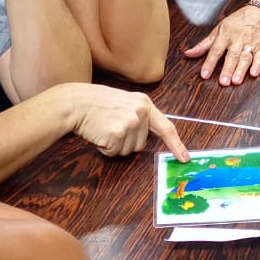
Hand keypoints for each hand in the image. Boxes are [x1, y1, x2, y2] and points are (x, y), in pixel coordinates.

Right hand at [65, 84, 189, 158]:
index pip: (166, 127)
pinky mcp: (118, 134)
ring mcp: (130, 123)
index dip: (176, 144)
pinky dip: (105, 148)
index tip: (184, 158)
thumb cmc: (95, 103)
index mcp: (144, 103)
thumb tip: (147, 137)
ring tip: (103, 128)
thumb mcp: (123, 102)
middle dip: (125, 142)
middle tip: (110, 126)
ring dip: (115, 145)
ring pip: (128, 150)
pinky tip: (98, 133)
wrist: (75, 102)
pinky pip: (115, 152)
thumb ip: (139, 115)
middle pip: (141, 144)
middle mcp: (141, 112)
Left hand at [183, 5, 259, 85]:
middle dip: (227, 69)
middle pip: (231, 56)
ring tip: (236, 81)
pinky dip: (257, 65)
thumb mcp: (219, 30)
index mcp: (225, 35)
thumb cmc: (237, 22)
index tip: (205, 75)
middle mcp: (237, 40)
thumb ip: (204, 44)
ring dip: (241, 69)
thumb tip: (188, 54)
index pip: (215, 50)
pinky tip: (254, 73)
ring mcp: (250, 43)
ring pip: (245, 57)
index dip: (210, 63)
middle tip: (223, 82)